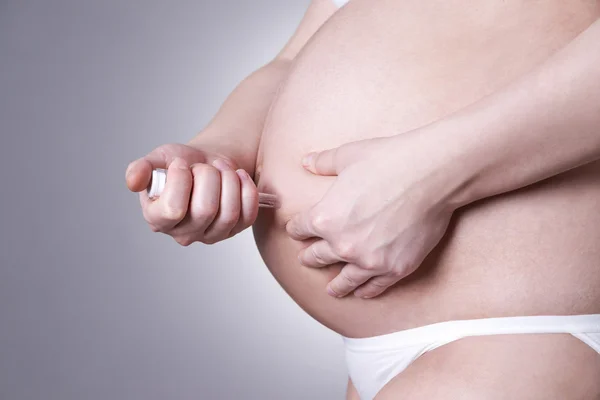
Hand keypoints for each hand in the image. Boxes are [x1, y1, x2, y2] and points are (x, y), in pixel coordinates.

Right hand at [125, 143, 258, 244]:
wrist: (207, 163)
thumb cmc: (181, 163)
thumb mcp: (158, 160)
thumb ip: (142, 169)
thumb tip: (133, 181)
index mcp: (158, 218)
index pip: (173, 209)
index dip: (181, 181)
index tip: (181, 164)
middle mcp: (184, 233)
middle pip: (205, 210)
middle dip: (208, 177)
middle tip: (204, 166)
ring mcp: (210, 235)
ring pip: (229, 213)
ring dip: (229, 182)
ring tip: (221, 169)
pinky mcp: (234, 230)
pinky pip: (248, 215)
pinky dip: (247, 190)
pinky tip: (239, 176)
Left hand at [286, 133, 456, 297]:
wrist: (433, 174)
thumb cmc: (390, 160)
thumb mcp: (348, 156)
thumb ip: (323, 162)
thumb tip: (305, 161)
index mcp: (325, 217)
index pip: (300, 229)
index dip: (297, 228)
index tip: (298, 230)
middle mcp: (343, 244)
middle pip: (317, 256)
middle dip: (310, 257)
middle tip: (308, 259)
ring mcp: (369, 261)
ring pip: (344, 281)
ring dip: (335, 285)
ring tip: (332, 290)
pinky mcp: (396, 269)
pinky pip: (374, 287)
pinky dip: (366, 291)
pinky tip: (362, 292)